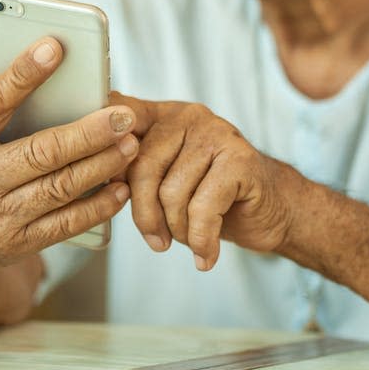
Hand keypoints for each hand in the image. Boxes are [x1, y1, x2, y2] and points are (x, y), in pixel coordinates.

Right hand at [0, 34, 138, 290]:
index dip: (25, 74)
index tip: (55, 47)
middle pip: (41, 151)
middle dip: (89, 132)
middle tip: (124, 115)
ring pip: (60, 187)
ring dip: (102, 165)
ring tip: (131, 144)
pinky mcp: (15, 244)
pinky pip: (65, 224)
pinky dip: (98, 207)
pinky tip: (121, 189)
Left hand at [111, 93, 296, 270]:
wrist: (271, 209)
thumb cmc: (212, 197)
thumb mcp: (167, 179)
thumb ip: (135, 169)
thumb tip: (98, 177)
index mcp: (163, 115)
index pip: (120, 116)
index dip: (103, 145)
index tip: (103, 178)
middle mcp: (188, 116)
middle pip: (141, 167)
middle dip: (144, 215)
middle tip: (156, 240)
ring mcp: (216, 133)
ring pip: (171, 192)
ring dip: (177, 230)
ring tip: (190, 239)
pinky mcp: (240, 159)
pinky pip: (203, 208)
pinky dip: (200, 240)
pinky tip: (204, 254)